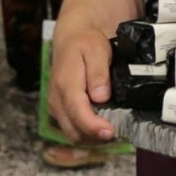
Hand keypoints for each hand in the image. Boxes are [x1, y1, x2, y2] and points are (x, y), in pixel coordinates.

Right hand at [47, 26, 115, 143]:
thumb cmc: (85, 42)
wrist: (71, 37)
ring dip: (92, 138)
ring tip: (114, 130)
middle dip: (96, 138)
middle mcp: (57, 99)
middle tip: (119, 132)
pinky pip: (72, 128)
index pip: (78, 113)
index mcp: (66, 84)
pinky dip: (87, 132)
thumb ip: (99, 73)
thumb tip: (101, 97)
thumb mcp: (97, 50)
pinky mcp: (60, 109)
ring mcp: (56, 106)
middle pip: (74, 131)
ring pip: (73, 134)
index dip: (94, 127)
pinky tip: (103, 125)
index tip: (110, 132)